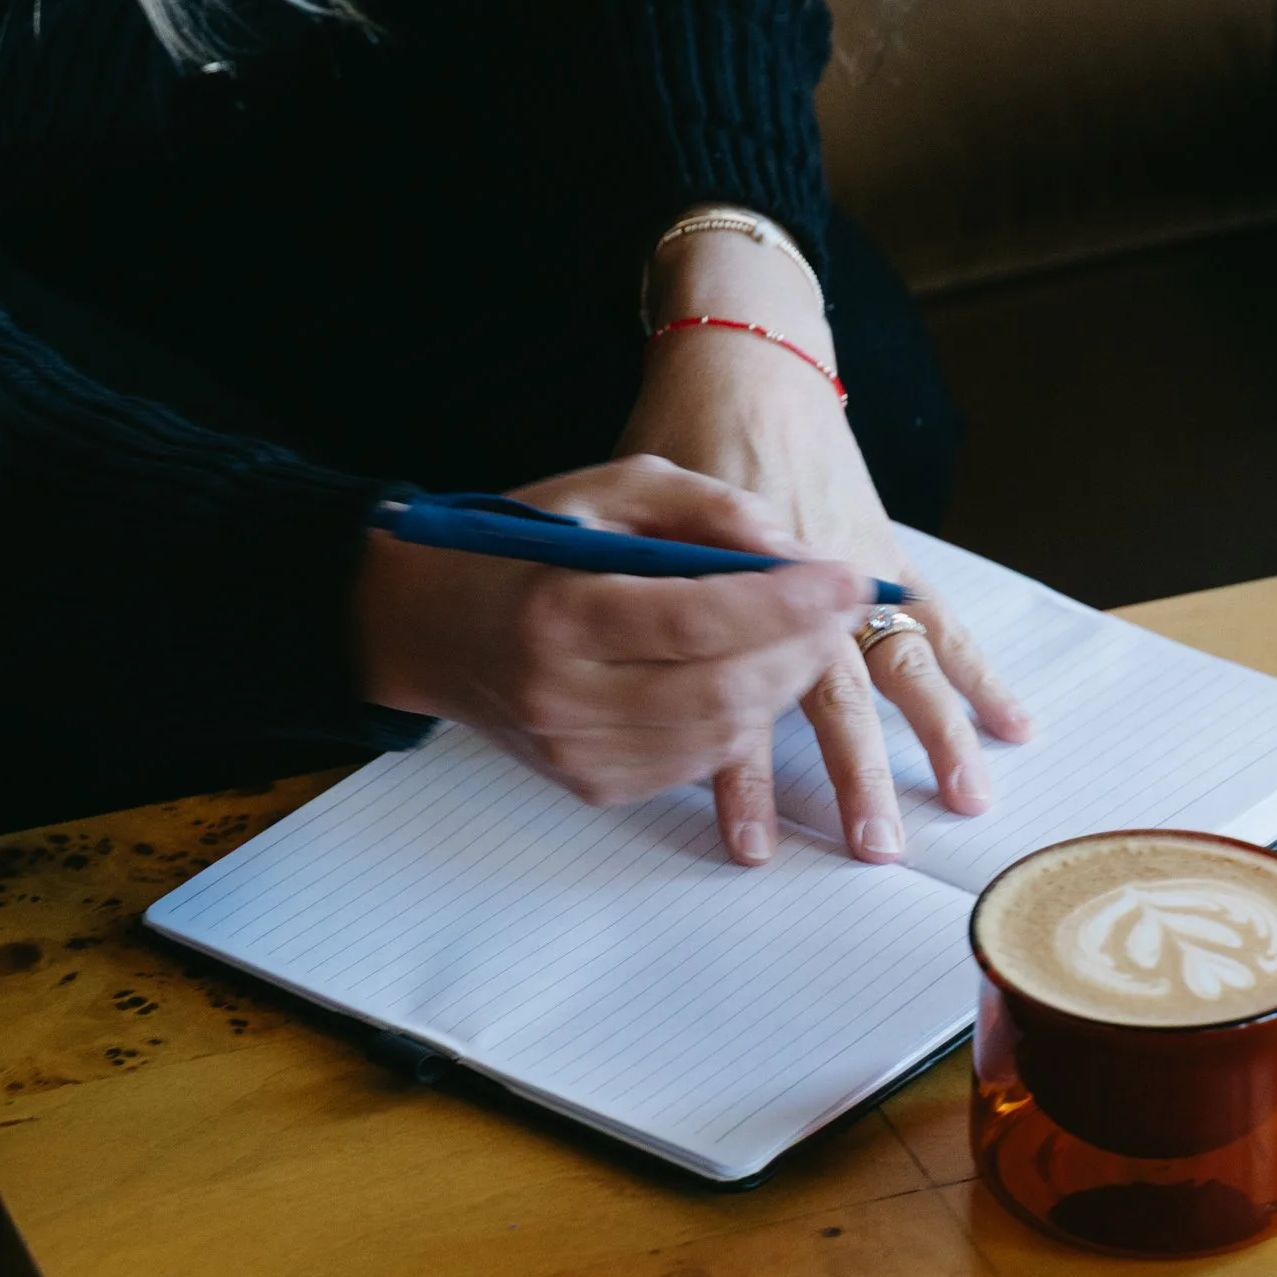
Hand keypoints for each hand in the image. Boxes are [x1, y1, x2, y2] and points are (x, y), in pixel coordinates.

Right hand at [351, 456, 869, 812]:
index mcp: (557, 611)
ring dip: (783, 688)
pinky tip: (755, 678)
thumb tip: (796, 551)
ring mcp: (577, 753)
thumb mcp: (601, 490)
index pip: (699, 617)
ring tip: (809, 638)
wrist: (425, 625)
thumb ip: (701, 506)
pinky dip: (743, 721)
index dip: (789, 603)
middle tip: (844, 609)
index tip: (851, 578)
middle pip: (722, 690)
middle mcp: (564, 696)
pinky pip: (696, 764)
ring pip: (720, 737)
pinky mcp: (592, 786)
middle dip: (802, 650)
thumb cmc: (522, 545)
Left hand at [621, 224, 1032, 863]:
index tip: (754, 841)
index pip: (744, 699)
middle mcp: (807, 583)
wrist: (741, 366)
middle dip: (855, 774)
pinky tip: (1016, 726)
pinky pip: (945, 621)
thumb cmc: (681, 445)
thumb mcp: (638, 511)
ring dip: (936, 737)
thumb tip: (681, 688)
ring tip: (963, 800)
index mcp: (736, 580)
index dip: (748, 770)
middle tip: (873, 845)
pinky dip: (980, 675)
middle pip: (834, 692)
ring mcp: (859, 569)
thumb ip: (657, 595)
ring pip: (902, 662)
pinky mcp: (888, 556)